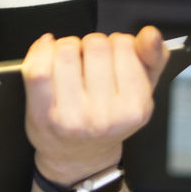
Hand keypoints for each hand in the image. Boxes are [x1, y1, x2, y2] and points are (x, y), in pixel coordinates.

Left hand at [21, 26, 168, 184]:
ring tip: (71, 62)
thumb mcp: (139, 92)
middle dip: (91, 44)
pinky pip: (38, 67)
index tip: (114, 55)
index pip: (123, 45)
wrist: (77, 156)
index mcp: (134, 107)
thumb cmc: (107, 120)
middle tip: (90, 61)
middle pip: (94, 44)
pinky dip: (41, 51)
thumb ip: (152, 59)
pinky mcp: (43, 113)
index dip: (116, 42)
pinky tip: (48, 53)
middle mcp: (104, 115)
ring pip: (66, 50)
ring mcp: (72, 115)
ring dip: (66, 47)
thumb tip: (151, 34)